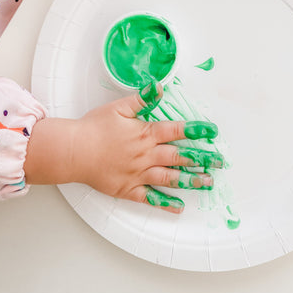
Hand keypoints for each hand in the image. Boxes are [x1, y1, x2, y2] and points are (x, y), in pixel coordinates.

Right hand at [24, 82, 221, 213]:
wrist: (71, 151)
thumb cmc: (93, 128)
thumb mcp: (118, 107)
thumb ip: (142, 98)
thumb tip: (159, 86)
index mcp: (145, 134)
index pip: (177, 131)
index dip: (197, 130)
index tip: (213, 131)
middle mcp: (146, 155)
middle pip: (179, 157)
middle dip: (202, 158)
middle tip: (220, 162)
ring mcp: (138, 174)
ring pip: (170, 178)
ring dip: (191, 180)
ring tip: (208, 182)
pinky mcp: (128, 189)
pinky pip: (150, 198)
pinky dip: (165, 203)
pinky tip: (179, 207)